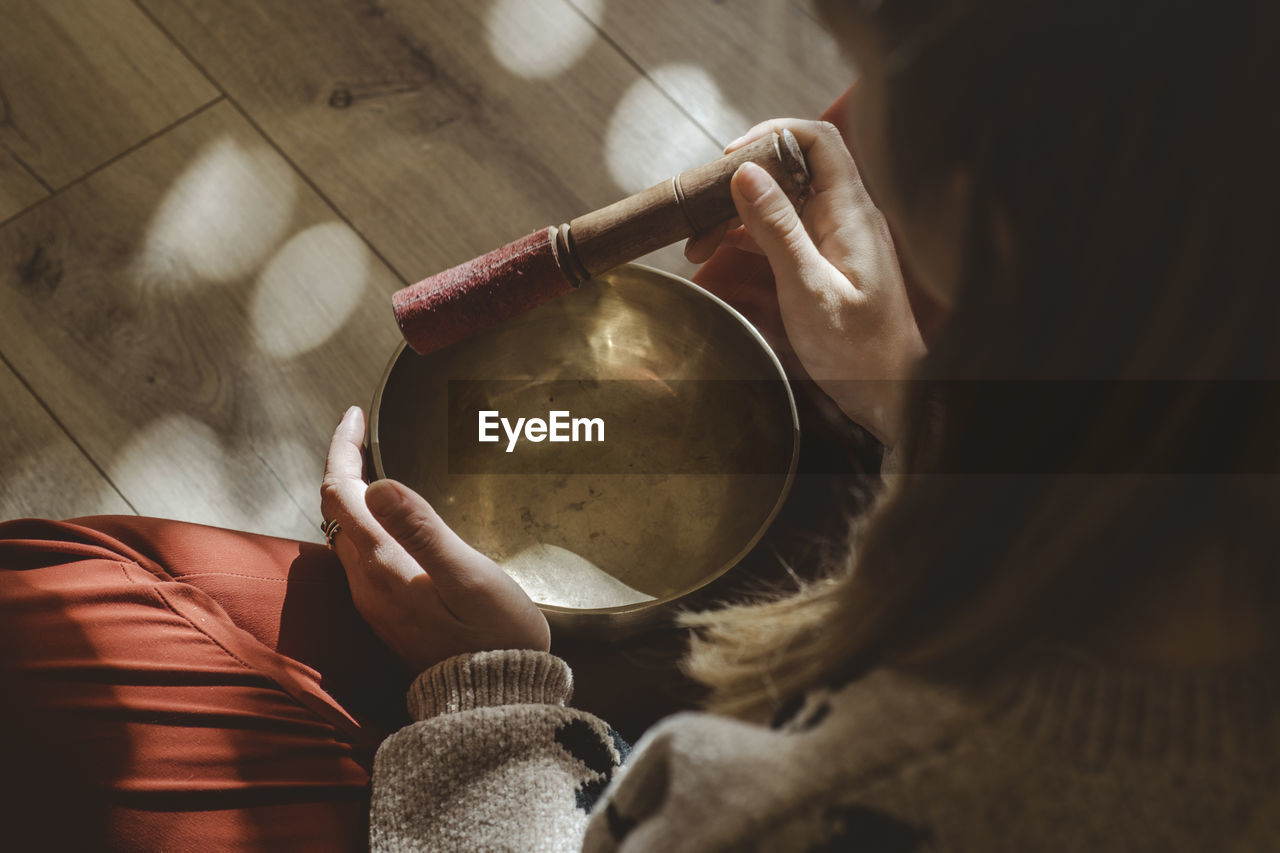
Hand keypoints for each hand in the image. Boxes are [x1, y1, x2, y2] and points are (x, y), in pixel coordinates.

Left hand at [320, 407, 549, 672]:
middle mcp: (366, 583)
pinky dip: (368, 520)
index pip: (340, 493)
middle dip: (345, 464)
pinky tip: (393, 514)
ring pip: (346, 532)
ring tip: (377, 461)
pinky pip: (363, 553)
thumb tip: (379, 484)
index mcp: (382, 566)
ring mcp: (374, 601)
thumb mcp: (468, 576)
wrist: (497, 700)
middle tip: (365, 429)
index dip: (342, 448)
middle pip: (336, 510)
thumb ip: (422, 529)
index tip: (356, 415)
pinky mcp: (388, 613)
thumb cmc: (495, 636)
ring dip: (354, 493)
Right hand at [685, 119, 925, 448]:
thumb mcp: (808, 290)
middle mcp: (845, 217)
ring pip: (779, 203)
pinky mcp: (824, 262)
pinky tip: (718, 253)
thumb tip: (747, 174)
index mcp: (851, 214)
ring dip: (736, 215)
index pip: (818, 140)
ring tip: (697, 243)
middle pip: (790, 169)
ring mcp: (835, 239)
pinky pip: (780, 233)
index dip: (772, 135)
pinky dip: (747, 239)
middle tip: (699, 210)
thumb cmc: (859, 353)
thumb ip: (778, 229)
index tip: (729, 158)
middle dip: (740, 182)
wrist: (891, 395)